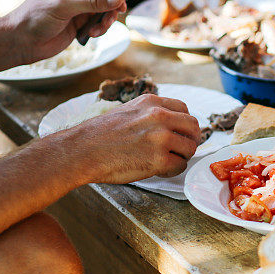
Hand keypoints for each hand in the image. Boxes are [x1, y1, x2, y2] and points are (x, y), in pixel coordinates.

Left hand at [8, 0, 132, 64]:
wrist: (23, 42)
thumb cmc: (36, 17)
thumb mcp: (64, 6)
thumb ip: (92, 2)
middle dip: (113, 3)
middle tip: (121, 11)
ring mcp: (80, 6)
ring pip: (105, 9)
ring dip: (106, 19)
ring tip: (98, 29)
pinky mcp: (82, 22)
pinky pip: (100, 22)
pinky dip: (100, 29)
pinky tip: (91, 34)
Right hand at [64, 94, 200, 183]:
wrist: (81, 151)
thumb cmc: (99, 135)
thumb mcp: (128, 111)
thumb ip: (150, 114)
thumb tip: (171, 124)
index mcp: (151, 102)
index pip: (184, 109)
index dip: (185, 124)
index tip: (181, 133)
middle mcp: (159, 116)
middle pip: (193, 127)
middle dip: (191, 140)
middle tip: (182, 150)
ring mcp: (161, 138)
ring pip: (190, 148)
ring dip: (182, 157)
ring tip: (167, 161)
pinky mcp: (159, 159)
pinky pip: (180, 166)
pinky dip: (173, 170)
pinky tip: (160, 170)